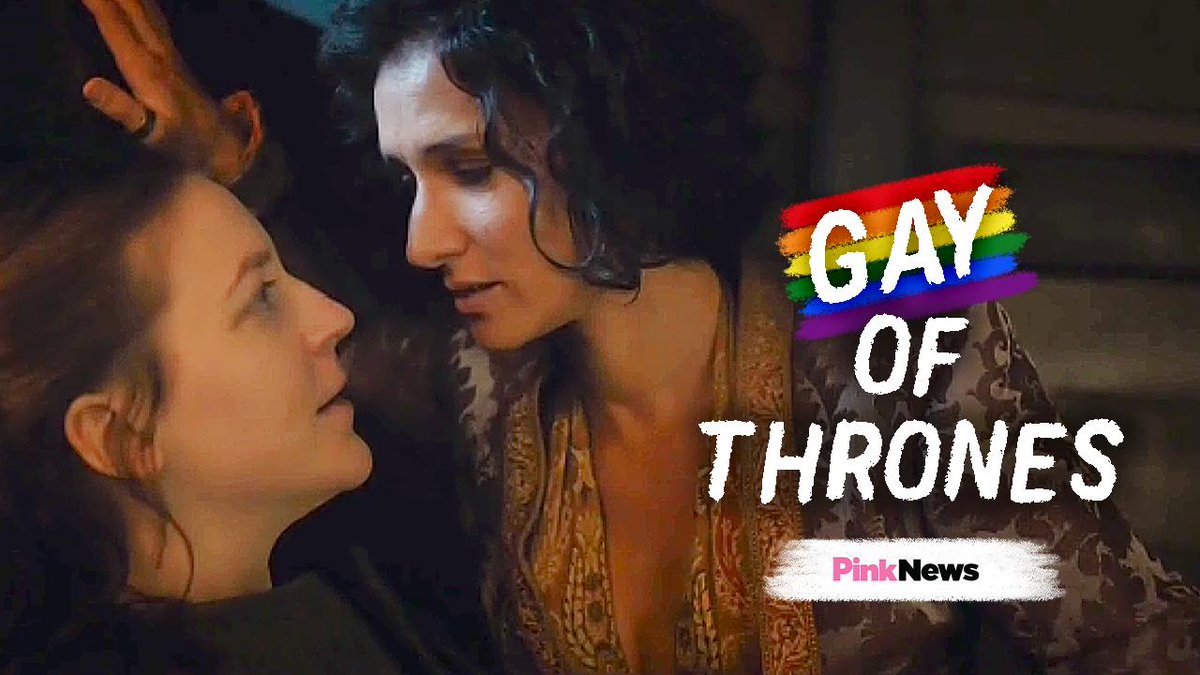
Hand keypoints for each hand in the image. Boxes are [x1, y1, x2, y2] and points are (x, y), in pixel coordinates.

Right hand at [80, 0, 263, 185]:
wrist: (224, 146)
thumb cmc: (184, 145)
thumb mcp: (151, 134)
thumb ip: (121, 108)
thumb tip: (88, 86)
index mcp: (146, 69)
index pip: (116, 26)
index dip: (97, 3)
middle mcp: (159, 54)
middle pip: (133, 10)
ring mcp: (170, 54)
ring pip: (147, 11)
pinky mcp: (176, 59)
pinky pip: (155, 20)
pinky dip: (144, 4)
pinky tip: (142, 1)